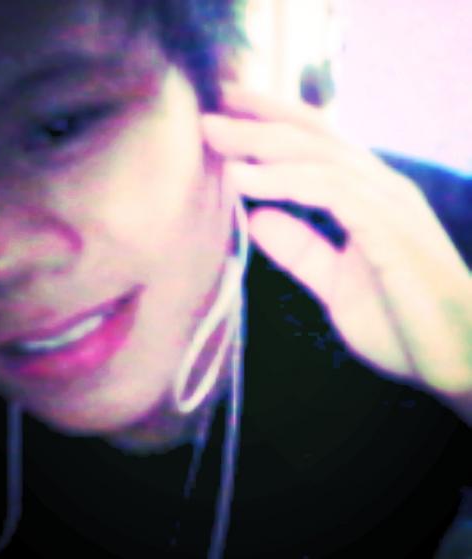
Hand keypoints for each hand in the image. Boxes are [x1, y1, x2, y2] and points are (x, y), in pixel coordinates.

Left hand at [202, 85, 471, 412]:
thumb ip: (300, 250)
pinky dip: (282, 179)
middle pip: (313, 135)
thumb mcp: (335, 284)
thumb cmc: (401, 322)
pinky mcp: (389, 225)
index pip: (316, 145)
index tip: (228, 116)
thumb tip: (257, 219)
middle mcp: (380, 187)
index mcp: (368, 197)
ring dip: (261, 142)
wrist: (456, 358)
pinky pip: (328, 188)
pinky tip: (243, 178)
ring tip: (215, 135)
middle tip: (212, 108)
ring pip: (316, 154)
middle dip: (260, 117)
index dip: (272, 124)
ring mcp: (388, 202)